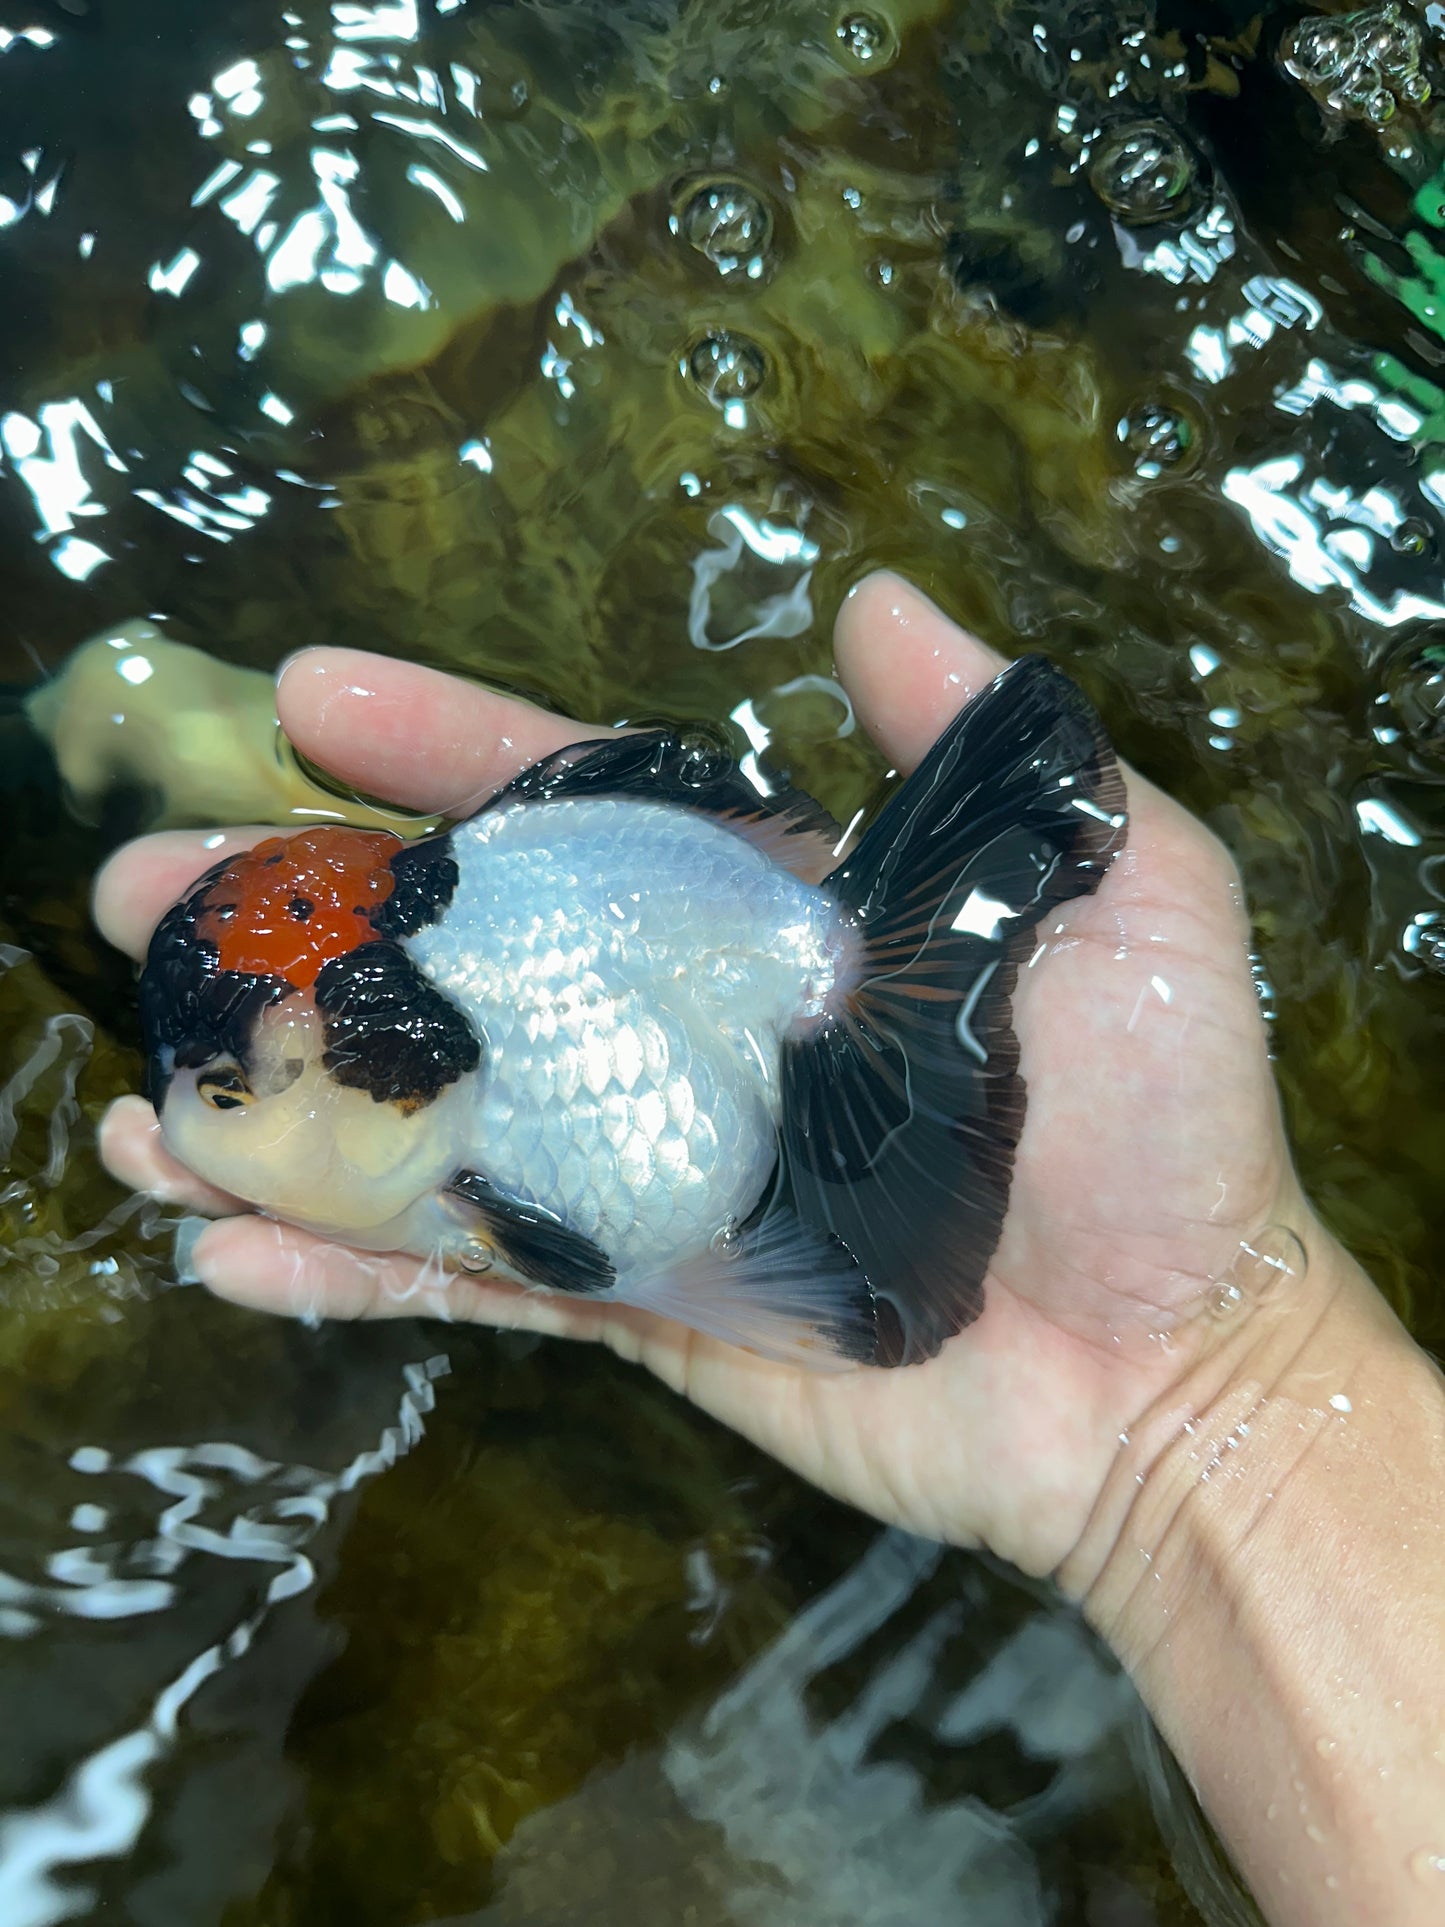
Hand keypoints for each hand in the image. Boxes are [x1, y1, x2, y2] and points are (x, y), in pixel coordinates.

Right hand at [96, 573, 1298, 1580]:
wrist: (1176, 1371)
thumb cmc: (1165, 1127)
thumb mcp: (1120, 889)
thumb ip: (990, 747)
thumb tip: (870, 592)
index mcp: (774, 925)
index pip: (581, 815)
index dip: (445, 748)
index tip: (308, 696)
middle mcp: (690, 1036)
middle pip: (461, 961)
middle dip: (301, 920)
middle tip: (137, 891)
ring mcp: (652, 1175)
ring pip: (436, 1125)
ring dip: (286, 1103)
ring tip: (139, 1089)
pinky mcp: (645, 1304)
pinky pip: (474, 1280)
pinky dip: (351, 1268)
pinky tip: (226, 1240)